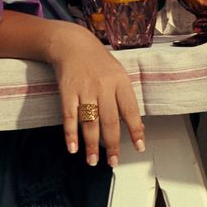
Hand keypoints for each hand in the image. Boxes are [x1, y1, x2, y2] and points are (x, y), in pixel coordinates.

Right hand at [46, 22, 145, 166]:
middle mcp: (104, 87)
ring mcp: (85, 89)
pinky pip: (69, 116)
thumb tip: (137, 127)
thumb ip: (125, 100)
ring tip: (93, 161)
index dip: (136, 131)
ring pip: (90, 122)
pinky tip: (73, 148)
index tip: (139, 147)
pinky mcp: (67, 91)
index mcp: (121, 82)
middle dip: (112, 144)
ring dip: (91, 145)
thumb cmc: (99, 63)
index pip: (131, 111)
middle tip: (113, 162)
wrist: (72, 44)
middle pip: (110, 121)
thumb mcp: (118, 75)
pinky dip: (70, 134)